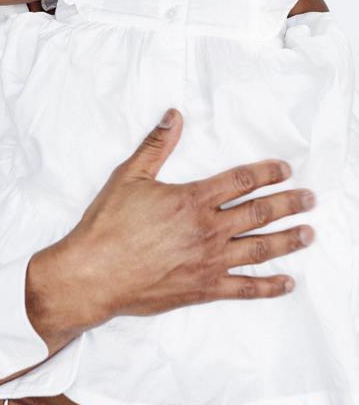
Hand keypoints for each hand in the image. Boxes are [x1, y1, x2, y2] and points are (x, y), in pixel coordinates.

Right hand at [26, 109, 314, 354]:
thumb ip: (156, 145)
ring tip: (308, 233)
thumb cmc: (109, 225)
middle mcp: (208, 229)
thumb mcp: (129, 176)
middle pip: (259, 213)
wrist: (94, 273)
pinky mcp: (203, 288)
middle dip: (288, 204)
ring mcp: (209, 261)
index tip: (284, 170)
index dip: (267, 173)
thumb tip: (174, 116)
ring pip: (260, 248)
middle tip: (310, 199)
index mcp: (192, 199)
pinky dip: (269, 286)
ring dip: (288, 240)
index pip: (241, 181)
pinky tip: (286, 282)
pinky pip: (245, 288)